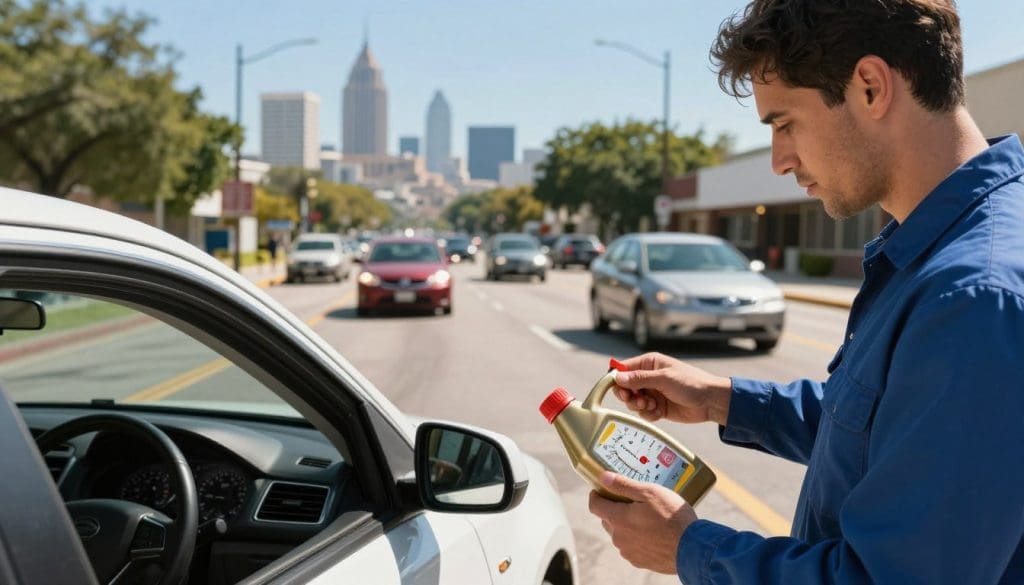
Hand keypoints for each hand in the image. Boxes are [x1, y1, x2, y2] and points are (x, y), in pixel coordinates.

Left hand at [588, 471, 697, 574]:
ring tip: (647, 517)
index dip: (596, 495)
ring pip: (620, 534)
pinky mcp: (640, 561)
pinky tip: (653, 533)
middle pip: (608, 519)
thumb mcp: (650, 493)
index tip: (601, 489)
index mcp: (618, 519)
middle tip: (632, 501)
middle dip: (615, 509)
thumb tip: (603, 477)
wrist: (692, 548)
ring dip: (627, 525)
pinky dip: (637, 539)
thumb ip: (624, 485)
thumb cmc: (672, 517)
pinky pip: (632, 547)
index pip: (594, 506)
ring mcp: (629, 552)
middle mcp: (619, 538)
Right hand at [613, 352, 731, 424]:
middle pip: (624, 387)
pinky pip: (643, 413)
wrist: (710, 402)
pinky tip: (659, 412)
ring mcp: (652, 392)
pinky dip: (649, 414)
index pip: (623, 369)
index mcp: (649, 363)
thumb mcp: (664, 378)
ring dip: (639, 406)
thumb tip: (617, 377)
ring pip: (632, 402)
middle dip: (628, 396)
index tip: (618, 390)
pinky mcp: (657, 407)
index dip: (617, 379)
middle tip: (637, 400)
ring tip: (652, 405)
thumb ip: (639, 378)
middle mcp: (648, 377)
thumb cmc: (692, 383)